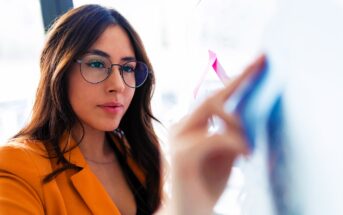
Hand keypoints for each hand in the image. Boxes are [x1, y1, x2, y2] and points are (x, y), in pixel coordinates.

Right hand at [168, 55, 265, 214]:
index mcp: (191, 125)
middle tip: (262, 65)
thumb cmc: (206, 183)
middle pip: (211, 96)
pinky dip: (234, 140)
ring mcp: (179, 140)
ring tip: (253, 136)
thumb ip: (234, 133)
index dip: (236, 79)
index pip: (214, 97)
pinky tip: (247, 150)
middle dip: (238, 81)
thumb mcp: (226, 154)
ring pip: (211, 110)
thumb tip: (252, 112)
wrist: (188, 213)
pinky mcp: (182, 156)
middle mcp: (182, 127)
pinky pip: (213, 137)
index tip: (257, 61)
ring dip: (239, 118)